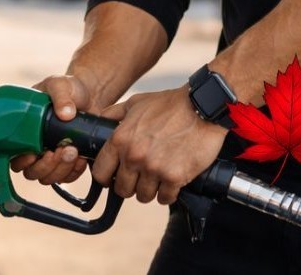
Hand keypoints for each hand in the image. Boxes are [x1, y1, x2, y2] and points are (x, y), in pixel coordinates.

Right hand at [9, 74, 93, 185]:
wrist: (90, 94)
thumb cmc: (68, 88)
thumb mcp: (60, 85)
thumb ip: (61, 96)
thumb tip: (65, 113)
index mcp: (25, 132)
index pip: (14, 157)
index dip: (23, 160)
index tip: (35, 153)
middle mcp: (35, 148)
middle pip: (32, 172)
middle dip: (46, 166)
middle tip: (60, 150)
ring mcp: (51, 157)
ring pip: (49, 178)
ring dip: (61, 169)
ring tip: (73, 151)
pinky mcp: (68, 162)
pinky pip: (67, 177)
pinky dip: (74, 171)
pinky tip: (81, 157)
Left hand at [92, 86, 227, 204]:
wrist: (202, 107)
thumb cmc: (170, 104)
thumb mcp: (135, 103)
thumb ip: (113, 114)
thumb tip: (97, 122)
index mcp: (120, 139)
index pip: (100, 173)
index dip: (107, 177)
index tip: (116, 176)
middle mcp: (134, 156)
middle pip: (122, 189)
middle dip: (131, 185)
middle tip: (141, 177)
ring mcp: (154, 168)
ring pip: (143, 196)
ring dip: (151, 190)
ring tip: (158, 178)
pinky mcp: (174, 177)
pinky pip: (165, 198)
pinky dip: (169, 193)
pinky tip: (172, 182)